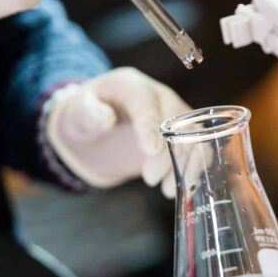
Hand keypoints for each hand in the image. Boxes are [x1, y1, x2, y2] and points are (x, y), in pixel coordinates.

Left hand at [46, 68, 190, 196]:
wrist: (98, 124)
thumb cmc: (87, 115)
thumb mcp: (78, 112)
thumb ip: (89, 114)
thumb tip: (106, 119)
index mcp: (133, 87)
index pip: (146, 104)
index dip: (150, 127)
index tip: (151, 151)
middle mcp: (161, 99)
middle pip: (177, 123)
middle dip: (167, 155)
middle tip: (150, 178)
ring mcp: (176, 117)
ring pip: (194, 137)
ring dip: (185, 165)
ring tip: (166, 189)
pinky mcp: (182, 136)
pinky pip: (199, 150)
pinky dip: (194, 170)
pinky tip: (179, 188)